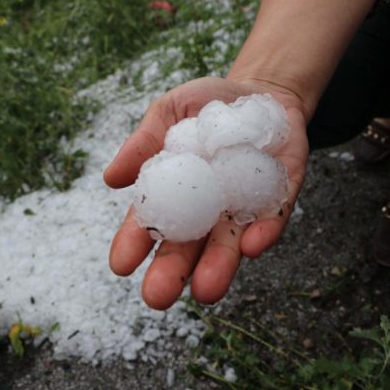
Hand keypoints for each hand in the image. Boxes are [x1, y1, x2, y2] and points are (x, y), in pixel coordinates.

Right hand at [104, 76, 308, 309]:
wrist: (261, 93)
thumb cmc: (207, 104)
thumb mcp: (170, 112)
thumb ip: (145, 142)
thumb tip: (110, 178)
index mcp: (175, 191)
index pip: (150, 222)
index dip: (134, 243)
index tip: (121, 264)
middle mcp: (207, 209)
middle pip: (188, 246)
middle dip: (172, 272)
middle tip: (157, 296)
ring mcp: (243, 206)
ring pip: (229, 244)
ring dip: (219, 266)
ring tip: (206, 290)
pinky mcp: (279, 197)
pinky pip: (271, 219)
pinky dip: (263, 232)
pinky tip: (252, 247)